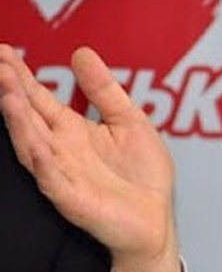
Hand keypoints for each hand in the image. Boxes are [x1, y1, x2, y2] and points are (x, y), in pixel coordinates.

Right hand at [0, 44, 181, 271]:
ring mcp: (63, 175)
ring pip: (34, 146)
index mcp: (72, 131)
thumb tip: (81, 52)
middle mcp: (61, 150)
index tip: (3, 49)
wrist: (155, 221)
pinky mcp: (74, 200)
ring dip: (20, 122)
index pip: (39, 98)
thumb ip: (105, 90)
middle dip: (11, 91)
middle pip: (29, 117)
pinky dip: (46, 164)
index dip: (21, 75)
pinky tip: (38, 147)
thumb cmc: (143, 176)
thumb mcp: (129, 121)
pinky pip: (55, 182)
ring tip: (8, 95)